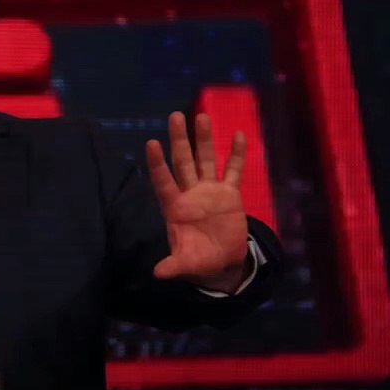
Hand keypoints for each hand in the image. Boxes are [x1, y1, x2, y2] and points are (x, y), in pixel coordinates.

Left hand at [145, 111, 249, 292]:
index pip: (164, 181)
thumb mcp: (186, 264)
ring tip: (201, 115)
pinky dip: (236, 154)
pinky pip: (233, 170)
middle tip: (174, 116)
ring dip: (204, 139)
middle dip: (179, 140)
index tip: (151, 142)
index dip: (157, 164)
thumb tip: (157, 274)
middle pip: (183, 162)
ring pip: (206, 160)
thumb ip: (173, 265)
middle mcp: (190, 193)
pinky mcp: (229, 193)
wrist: (222, 263)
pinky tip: (239, 134)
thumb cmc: (199, 261)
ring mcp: (210, 190)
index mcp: (175, 207)